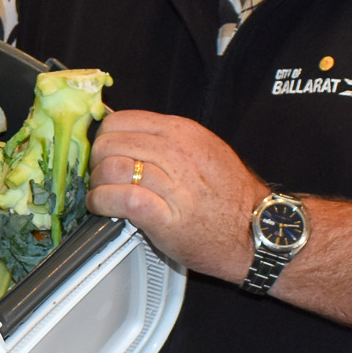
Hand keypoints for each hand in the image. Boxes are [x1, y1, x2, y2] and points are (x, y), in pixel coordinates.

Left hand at [87, 111, 269, 281]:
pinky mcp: (164, 216)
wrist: (255, 232)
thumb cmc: (229, 196)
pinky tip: (103, 207)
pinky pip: (119, 198)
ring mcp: (172, 184)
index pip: (120, 120)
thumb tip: (128, 137)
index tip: (104, 152)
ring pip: (110, 168)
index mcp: (182, 132)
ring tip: (102, 193)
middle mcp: (176, 153)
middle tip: (100, 176)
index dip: (104, 137)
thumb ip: (167, 140)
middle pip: (109, 143)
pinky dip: (101, 202)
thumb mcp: (204, 150)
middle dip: (95, 161)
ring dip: (96, 183)